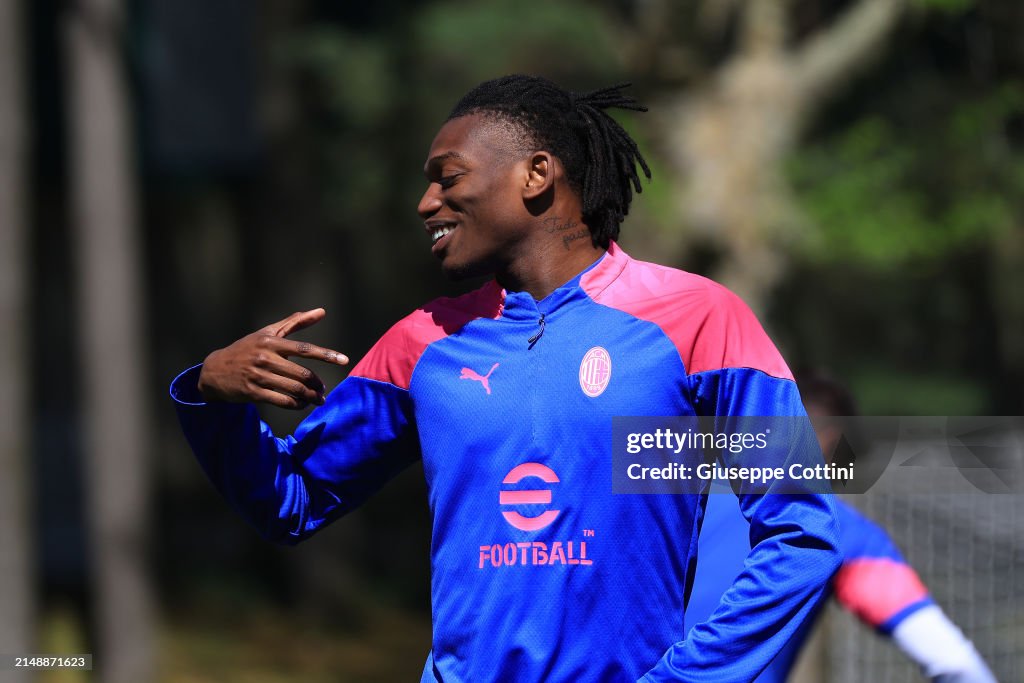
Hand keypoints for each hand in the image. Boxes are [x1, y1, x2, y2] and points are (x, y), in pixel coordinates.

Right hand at [197, 308, 348, 408]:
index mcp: (270, 342)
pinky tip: (302, 404)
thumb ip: (295, 322)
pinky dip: (296, 405)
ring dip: (310, 397)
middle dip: (317, 385)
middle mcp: (265, 358)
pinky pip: (282, 401)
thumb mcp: (267, 333)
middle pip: (302, 374)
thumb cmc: (246, 349)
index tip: (344, 360)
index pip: (303, 348)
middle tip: (323, 390)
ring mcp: (258, 376)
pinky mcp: (253, 393)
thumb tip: (321, 311)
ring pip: (294, 390)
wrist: (214, 370)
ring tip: (317, 399)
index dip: (326, 355)